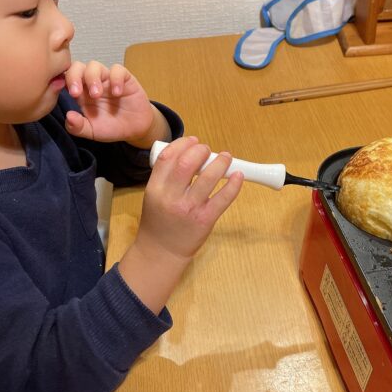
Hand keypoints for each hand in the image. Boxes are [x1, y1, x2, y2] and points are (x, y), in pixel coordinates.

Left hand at [65, 60, 159, 144]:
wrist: (135, 129)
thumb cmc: (111, 127)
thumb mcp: (92, 132)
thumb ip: (78, 127)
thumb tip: (69, 116)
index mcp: (80, 93)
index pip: (66, 78)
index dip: (62, 82)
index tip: (66, 95)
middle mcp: (91, 83)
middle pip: (77, 67)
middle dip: (74, 77)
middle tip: (76, 93)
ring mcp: (107, 79)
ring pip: (94, 65)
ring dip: (92, 78)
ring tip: (97, 95)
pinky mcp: (124, 78)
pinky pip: (118, 70)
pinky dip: (116, 79)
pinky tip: (117, 93)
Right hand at [135, 137, 243, 260]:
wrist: (162, 251)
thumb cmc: (159, 222)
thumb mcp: (153, 196)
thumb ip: (167, 176)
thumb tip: (191, 153)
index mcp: (155, 188)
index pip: (168, 157)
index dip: (182, 144)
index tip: (192, 141)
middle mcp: (171, 197)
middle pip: (187, 163)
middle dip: (200, 150)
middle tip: (207, 150)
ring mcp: (189, 209)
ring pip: (208, 177)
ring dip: (220, 162)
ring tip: (225, 157)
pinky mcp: (205, 219)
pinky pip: (223, 198)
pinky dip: (234, 185)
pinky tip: (238, 176)